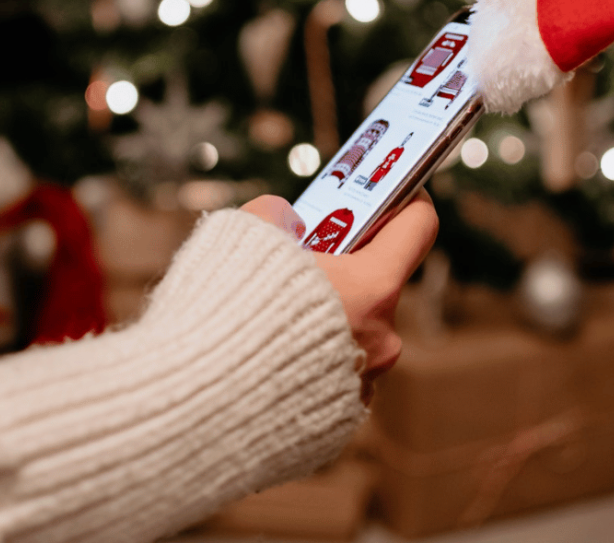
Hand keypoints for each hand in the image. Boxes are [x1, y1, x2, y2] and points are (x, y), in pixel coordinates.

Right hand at [240, 192, 438, 402]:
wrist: (197, 401)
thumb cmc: (225, 315)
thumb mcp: (244, 235)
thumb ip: (274, 215)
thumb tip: (283, 218)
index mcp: (372, 288)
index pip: (417, 228)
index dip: (405, 203)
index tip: (392, 194)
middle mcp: (380, 338)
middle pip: (377, 284)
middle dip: (344, 268)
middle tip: (305, 257)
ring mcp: (362, 381)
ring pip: (353, 331)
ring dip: (324, 317)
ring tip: (273, 313)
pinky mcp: (337, 419)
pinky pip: (332, 372)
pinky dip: (309, 357)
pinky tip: (268, 353)